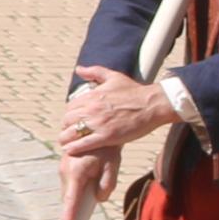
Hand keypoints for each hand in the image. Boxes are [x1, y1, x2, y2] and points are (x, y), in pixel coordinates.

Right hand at [56, 145, 119, 219]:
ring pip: (70, 191)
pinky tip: (91, 174)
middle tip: (89, 204)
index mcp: (76, 172)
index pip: (71, 200)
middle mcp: (65, 171)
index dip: (68, 216)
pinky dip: (78, 187)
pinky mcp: (64, 166)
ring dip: (79, 194)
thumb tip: (99, 199)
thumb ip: (107, 185)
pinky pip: (70, 184)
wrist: (96, 127)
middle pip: (69, 199)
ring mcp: (62, 168)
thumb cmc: (107, 147)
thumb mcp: (112, 166)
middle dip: (77, 206)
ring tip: (97, 178)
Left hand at [58, 64, 175, 162]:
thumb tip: (78, 69)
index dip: (69, 115)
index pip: (70, 107)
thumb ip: (94, 72)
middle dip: (66, 127)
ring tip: (65, 144)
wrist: (153, 104)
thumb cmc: (135, 91)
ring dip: (66, 139)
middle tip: (68, 133)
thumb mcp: (113, 77)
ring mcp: (99, 123)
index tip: (71, 121)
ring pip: (72, 133)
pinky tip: (69, 150)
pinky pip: (84, 143)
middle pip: (68, 120)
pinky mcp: (107, 136)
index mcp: (92, 96)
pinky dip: (74, 148)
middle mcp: (92, 109)